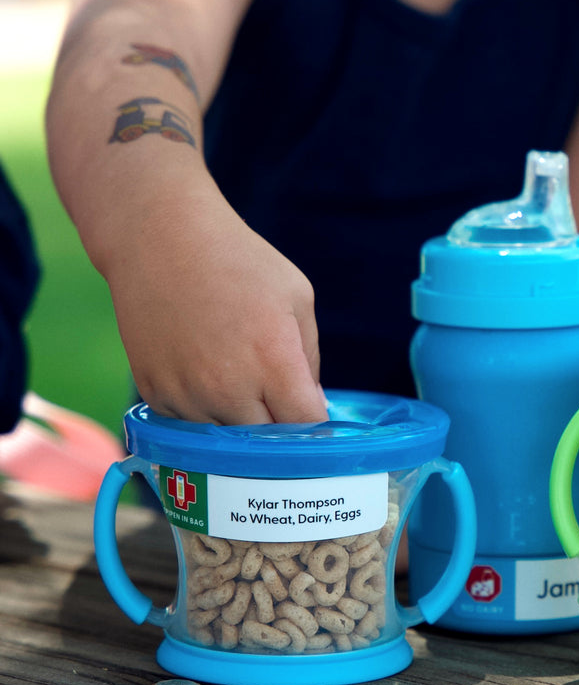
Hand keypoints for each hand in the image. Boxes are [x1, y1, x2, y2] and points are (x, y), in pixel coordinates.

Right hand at [105, 200, 327, 424]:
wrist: (161, 239)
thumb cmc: (239, 262)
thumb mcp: (297, 298)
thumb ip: (310, 359)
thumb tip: (313, 406)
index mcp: (273, 361)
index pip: (306, 427)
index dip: (316, 427)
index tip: (313, 416)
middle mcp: (229, 387)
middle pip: (268, 445)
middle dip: (280, 430)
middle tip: (279, 400)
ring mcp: (188, 395)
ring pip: (227, 442)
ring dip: (241, 424)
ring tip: (240, 379)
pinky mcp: (156, 396)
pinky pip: (192, 427)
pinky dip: (205, 413)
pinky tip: (207, 374)